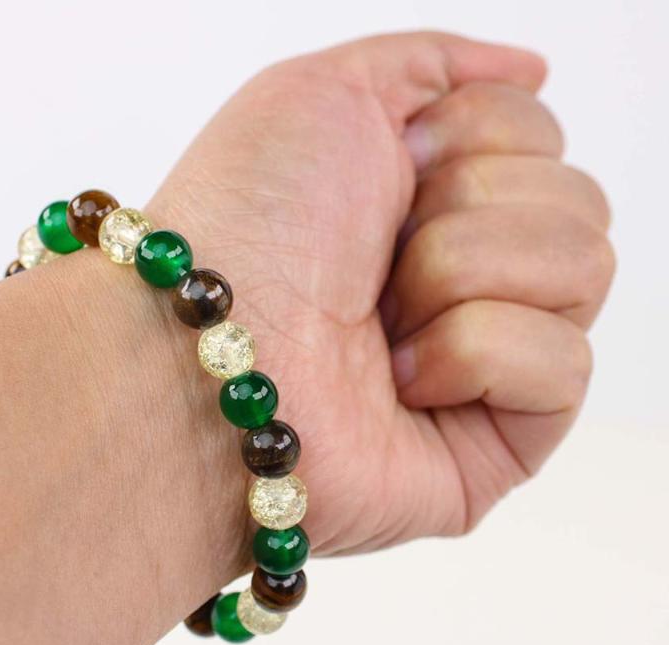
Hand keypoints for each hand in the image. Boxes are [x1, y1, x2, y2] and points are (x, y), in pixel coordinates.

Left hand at [146, 32, 613, 554]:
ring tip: (380, 327)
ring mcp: (489, 362)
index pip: (541, 137)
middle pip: (574, 201)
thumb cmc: (245, 225)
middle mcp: (470, 276)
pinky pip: (564, 364)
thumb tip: (536, 72)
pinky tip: (402, 385)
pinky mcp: (501, 441)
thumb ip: (437, 64)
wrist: (202, 356)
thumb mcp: (329, 93)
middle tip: (376, 260)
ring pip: (583, 271)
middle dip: (466, 210)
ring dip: (464, 276)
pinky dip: (476, 354)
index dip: (470, 138)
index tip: (390, 172)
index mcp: (436, 200)